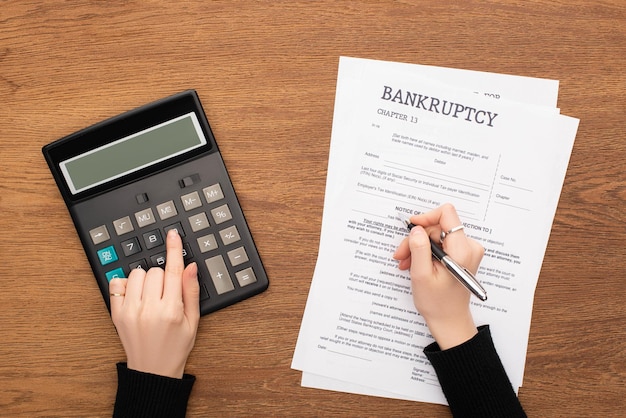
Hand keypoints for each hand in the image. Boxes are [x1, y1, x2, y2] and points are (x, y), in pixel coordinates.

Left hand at [108, 229, 199, 377]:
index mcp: (171, 310)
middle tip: (166, 294)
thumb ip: (191, 291)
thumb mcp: (193, 320)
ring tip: (151, 296)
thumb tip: (190, 266)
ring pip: (137, 273)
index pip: (174, 271)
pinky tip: (136, 296)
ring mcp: (130, 311)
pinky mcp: (117, 314)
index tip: (173, 234)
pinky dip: (126, 284)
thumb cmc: (176, 346)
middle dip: (163, 277)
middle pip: (155, 271)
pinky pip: (117, 283)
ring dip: (145, 279)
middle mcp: (149, 309)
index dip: (174, 249)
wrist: (153, 370)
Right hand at [393, 204, 483, 348]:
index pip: (447, 214)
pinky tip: (416, 263)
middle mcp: (469, 247)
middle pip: (438, 226)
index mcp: (462, 250)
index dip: (426, 217)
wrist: (449, 319)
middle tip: (402, 254)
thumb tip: (417, 229)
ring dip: (419, 246)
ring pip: (437, 235)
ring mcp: (467, 250)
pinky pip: (441, 243)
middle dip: (417, 238)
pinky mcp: (463, 254)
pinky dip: (427, 251)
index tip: (412, 227)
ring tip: (406, 262)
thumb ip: (419, 248)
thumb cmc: (437, 303)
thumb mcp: (421, 274)